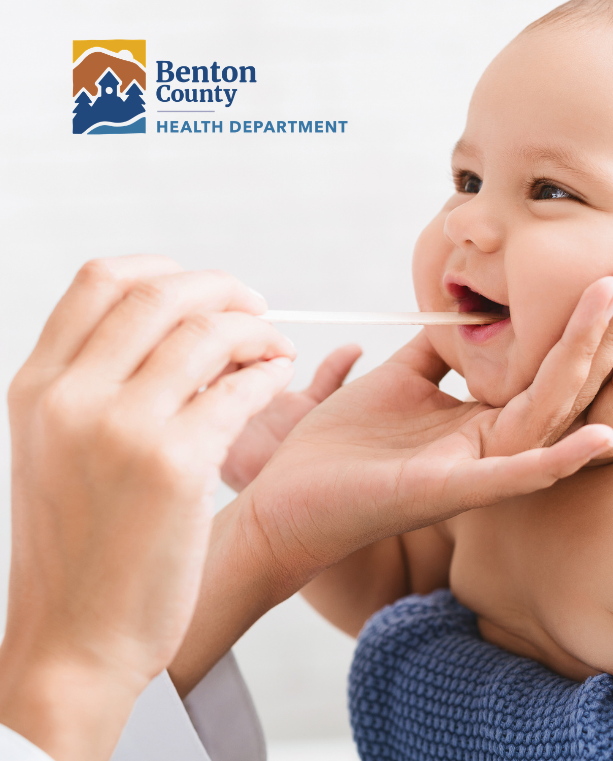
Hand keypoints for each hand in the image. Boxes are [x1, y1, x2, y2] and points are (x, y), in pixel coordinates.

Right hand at [0, 256, 295, 760]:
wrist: (76, 640)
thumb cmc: (80, 549)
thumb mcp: (56, 451)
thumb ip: (95, 385)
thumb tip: (173, 329)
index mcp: (36, 387)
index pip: (101, 280)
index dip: (166, 270)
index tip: (205, 292)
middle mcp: (71, 397)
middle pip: (161, 295)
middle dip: (224, 290)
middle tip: (258, 309)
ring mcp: (122, 430)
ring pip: (209, 334)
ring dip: (257, 331)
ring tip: (276, 349)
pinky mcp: (175, 467)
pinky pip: (240, 389)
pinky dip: (269, 373)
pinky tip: (279, 378)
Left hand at [170, 267, 612, 693]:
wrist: (286, 499)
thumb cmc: (343, 445)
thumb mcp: (400, 379)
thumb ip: (439, 347)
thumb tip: (467, 303)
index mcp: (483, 422)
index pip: (551, 368)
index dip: (587, 323)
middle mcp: (492, 447)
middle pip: (566, 385)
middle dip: (607, 330)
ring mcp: (474, 472)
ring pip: (550, 416)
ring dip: (592, 368)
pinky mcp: (446, 492)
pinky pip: (514, 477)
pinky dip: (557, 459)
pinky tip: (598, 433)